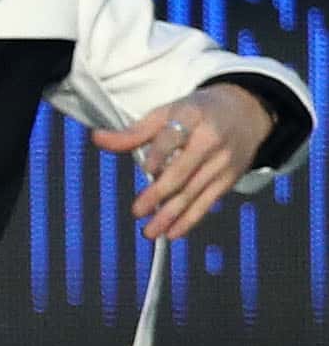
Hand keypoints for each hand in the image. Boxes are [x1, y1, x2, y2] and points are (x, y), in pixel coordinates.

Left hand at [100, 80, 280, 240]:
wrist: (247, 112)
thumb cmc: (198, 112)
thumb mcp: (166, 113)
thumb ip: (133, 132)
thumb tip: (98, 138)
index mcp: (192, 117)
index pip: (174, 136)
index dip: (161, 153)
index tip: (146, 169)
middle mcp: (210, 140)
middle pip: (183, 170)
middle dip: (160, 193)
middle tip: (138, 210)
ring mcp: (222, 161)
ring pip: (193, 191)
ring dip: (171, 214)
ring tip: (150, 231)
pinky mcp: (229, 178)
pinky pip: (208, 201)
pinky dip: (190, 219)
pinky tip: (174, 232)